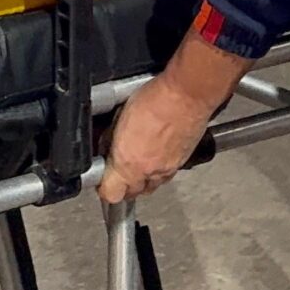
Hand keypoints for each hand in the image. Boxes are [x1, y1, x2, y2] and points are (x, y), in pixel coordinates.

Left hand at [98, 74, 216, 203]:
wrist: (188, 95)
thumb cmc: (155, 99)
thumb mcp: (119, 116)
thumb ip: (110, 139)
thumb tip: (105, 147)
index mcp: (129, 162)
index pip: (111, 194)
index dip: (103, 188)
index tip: (101, 179)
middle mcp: (149, 171)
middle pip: (131, 194)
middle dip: (123, 185)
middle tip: (117, 169)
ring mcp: (167, 169)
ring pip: (150, 187)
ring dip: (141, 179)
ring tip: (138, 161)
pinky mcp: (182, 162)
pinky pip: (166, 175)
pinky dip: (158, 169)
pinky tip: (156, 152)